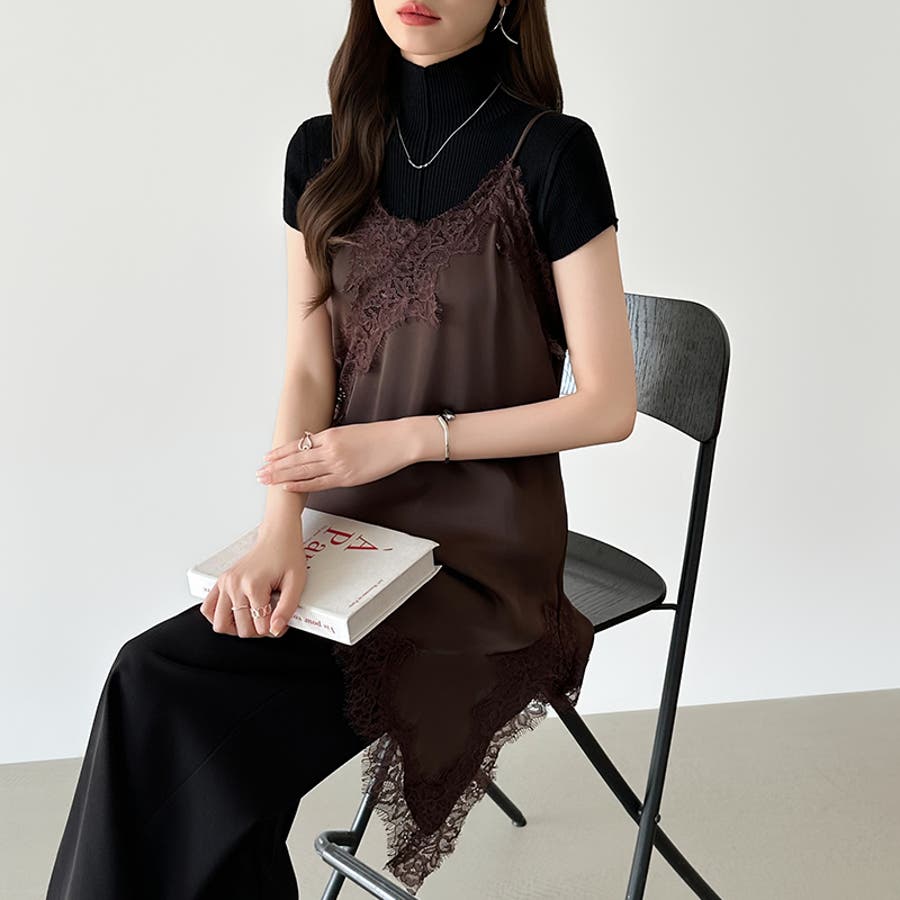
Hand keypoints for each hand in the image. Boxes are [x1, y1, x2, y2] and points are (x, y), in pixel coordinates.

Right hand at [199, 526, 306, 637]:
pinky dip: (218, 617)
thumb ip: (286, 609)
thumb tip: (275, 630)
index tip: (281, 620)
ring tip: (253, 619)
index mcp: (253, 585)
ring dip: (238, 628)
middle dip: (259, 630)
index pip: (260, 626)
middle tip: (270, 619)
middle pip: (241, 629)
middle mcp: (235, 585)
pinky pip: (208, 609)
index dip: (275, 629)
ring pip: (220, 624)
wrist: (277, 536)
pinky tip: (235, 615)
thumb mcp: (296, 583)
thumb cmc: (287, 555)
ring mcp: (225, 583)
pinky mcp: (220, 582)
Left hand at [256, 420, 415, 491]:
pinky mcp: (346, 477)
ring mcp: (337, 464)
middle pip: (296, 459)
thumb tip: (314, 442)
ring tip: (266, 480)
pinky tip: (287, 487)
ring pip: (302, 471)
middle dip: (275, 466)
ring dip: (282, 476)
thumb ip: (331, 439)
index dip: (281, 452)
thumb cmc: (379, 436)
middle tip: (259, 472)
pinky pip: (318, 483)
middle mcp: (330, 449)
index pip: (298, 444)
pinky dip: (301, 485)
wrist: (399, 440)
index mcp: (331, 434)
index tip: (267, 457)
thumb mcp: (351, 432)